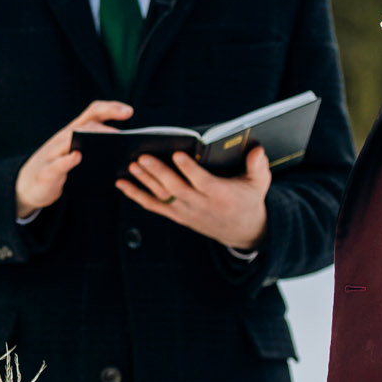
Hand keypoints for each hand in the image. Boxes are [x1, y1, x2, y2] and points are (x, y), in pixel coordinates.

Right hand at [15, 101, 132, 218]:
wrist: (27, 185)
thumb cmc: (58, 166)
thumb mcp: (74, 152)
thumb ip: (95, 147)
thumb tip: (126, 148)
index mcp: (73, 132)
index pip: (93, 112)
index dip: (110, 108)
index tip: (129, 111)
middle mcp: (63, 138)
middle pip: (85, 125)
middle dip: (105, 127)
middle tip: (123, 134)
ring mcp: (53, 154)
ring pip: (70, 139)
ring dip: (89, 138)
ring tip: (108, 141)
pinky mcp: (46, 172)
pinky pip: (57, 163)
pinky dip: (67, 160)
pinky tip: (77, 157)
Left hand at [117, 144, 270, 248]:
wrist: (243, 231)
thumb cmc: (249, 199)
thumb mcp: (259, 183)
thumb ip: (258, 166)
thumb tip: (256, 149)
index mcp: (219, 194)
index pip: (202, 181)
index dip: (189, 169)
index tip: (178, 154)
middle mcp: (200, 204)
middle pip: (175, 188)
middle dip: (158, 172)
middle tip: (143, 157)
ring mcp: (186, 211)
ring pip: (161, 196)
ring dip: (144, 182)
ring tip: (131, 165)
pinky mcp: (177, 215)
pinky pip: (153, 206)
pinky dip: (136, 195)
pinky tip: (121, 184)